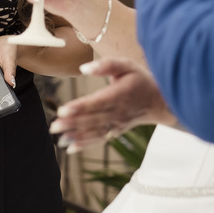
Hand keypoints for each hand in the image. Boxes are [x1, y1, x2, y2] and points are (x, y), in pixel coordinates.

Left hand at [49, 57, 174, 151]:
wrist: (159, 101)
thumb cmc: (140, 79)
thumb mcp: (127, 65)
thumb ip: (106, 64)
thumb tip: (84, 68)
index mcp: (121, 94)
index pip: (98, 102)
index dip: (80, 107)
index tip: (64, 110)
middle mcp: (119, 111)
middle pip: (93, 119)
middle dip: (72, 124)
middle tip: (54, 126)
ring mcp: (118, 123)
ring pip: (95, 131)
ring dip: (76, 136)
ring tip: (59, 139)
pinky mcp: (116, 131)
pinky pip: (100, 139)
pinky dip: (85, 144)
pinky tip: (70, 148)